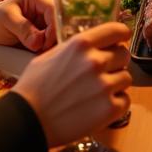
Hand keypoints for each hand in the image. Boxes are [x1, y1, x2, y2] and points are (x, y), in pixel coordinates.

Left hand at [0, 0, 56, 51]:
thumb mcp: (7, 21)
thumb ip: (23, 29)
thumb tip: (38, 42)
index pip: (53, 8)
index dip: (53, 25)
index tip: (45, 43)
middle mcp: (43, 4)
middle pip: (60, 18)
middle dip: (55, 35)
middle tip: (46, 49)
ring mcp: (45, 18)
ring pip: (60, 29)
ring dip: (54, 42)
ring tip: (44, 52)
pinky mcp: (45, 30)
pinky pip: (54, 38)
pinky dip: (52, 46)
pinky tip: (45, 53)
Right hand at [12, 21, 131, 146]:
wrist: (25, 120)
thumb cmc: (33, 89)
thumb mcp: (50, 55)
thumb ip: (75, 48)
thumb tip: (93, 45)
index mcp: (81, 44)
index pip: (117, 30)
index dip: (121, 35)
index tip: (121, 40)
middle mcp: (95, 61)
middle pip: (123, 54)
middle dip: (115, 62)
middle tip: (103, 73)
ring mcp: (103, 86)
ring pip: (126, 78)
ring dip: (115, 84)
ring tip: (97, 93)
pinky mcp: (108, 109)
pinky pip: (125, 100)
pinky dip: (116, 104)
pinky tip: (100, 107)